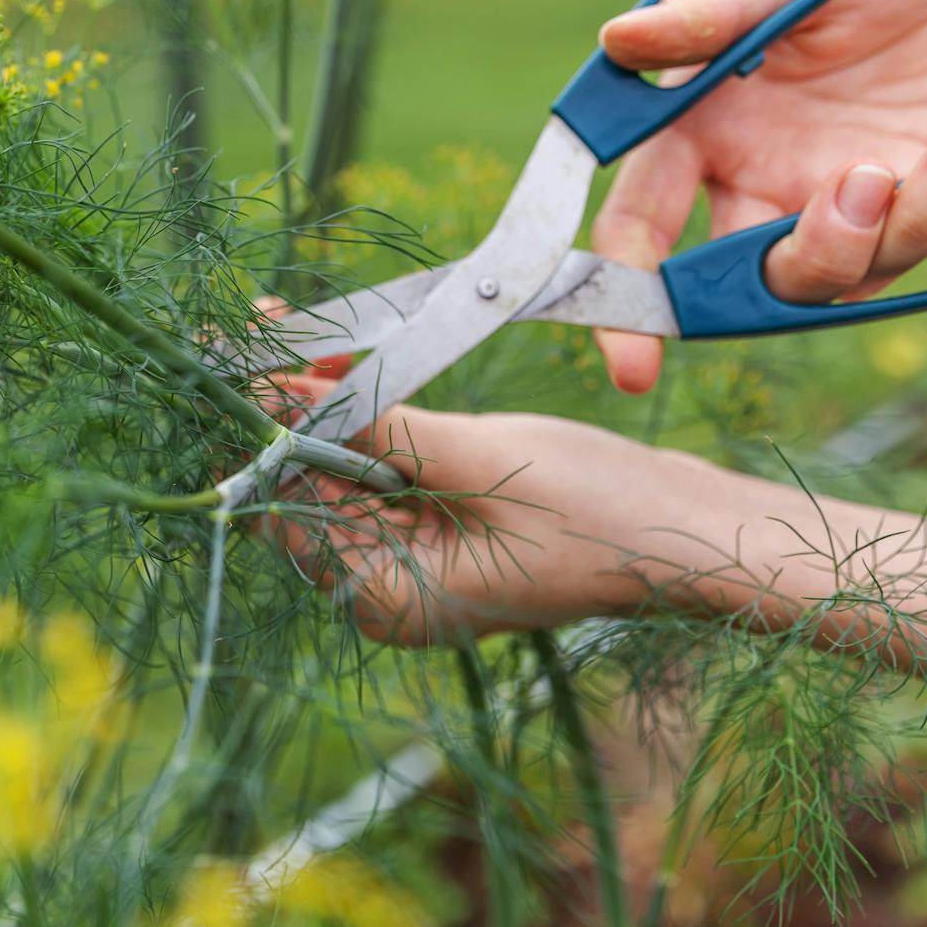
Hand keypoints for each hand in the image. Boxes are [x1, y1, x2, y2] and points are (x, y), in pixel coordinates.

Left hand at [264, 374, 738, 645]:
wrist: (694, 532)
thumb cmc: (603, 510)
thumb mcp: (480, 459)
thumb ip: (378, 430)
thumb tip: (282, 395)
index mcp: (387, 599)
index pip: (287, 507)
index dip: (257, 428)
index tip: (233, 357)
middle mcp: (386, 593)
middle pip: (302, 491)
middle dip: (281, 409)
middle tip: (258, 327)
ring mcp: (412, 566)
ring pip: (335, 475)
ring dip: (319, 405)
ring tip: (292, 331)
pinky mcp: (437, 534)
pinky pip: (378, 474)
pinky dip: (363, 421)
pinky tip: (344, 364)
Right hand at [593, 0, 926, 393]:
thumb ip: (713, 15)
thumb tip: (619, 38)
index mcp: (700, 133)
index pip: (640, 226)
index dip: (624, 297)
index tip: (633, 362)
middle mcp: (760, 185)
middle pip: (760, 278)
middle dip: (818, 254)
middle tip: (862, 185)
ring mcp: (841, 204)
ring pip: (860, 271)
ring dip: (922, 215)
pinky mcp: (918, 207)